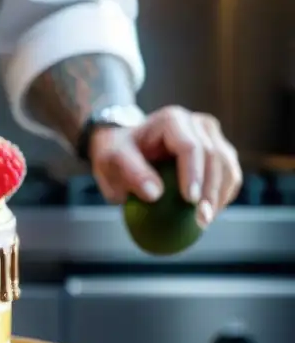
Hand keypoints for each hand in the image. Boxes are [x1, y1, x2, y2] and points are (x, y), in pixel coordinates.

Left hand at [88, 106, 241, 226]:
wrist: (126, 148)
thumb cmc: (117, 153)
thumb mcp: (112, 160)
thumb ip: (132, 173)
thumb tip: (154, 194)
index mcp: (172, 120)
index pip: (191, 147)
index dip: (194, 174)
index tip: (190, 201)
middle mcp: (198, 124)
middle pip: (215, 157)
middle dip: (211, 191)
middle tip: (201, 220)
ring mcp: (212, 137)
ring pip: (227, 166)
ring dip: (221, 196)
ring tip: (204, 222)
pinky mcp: (219, 152)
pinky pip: (229, 175)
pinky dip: (222, 196)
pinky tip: (208, 216)